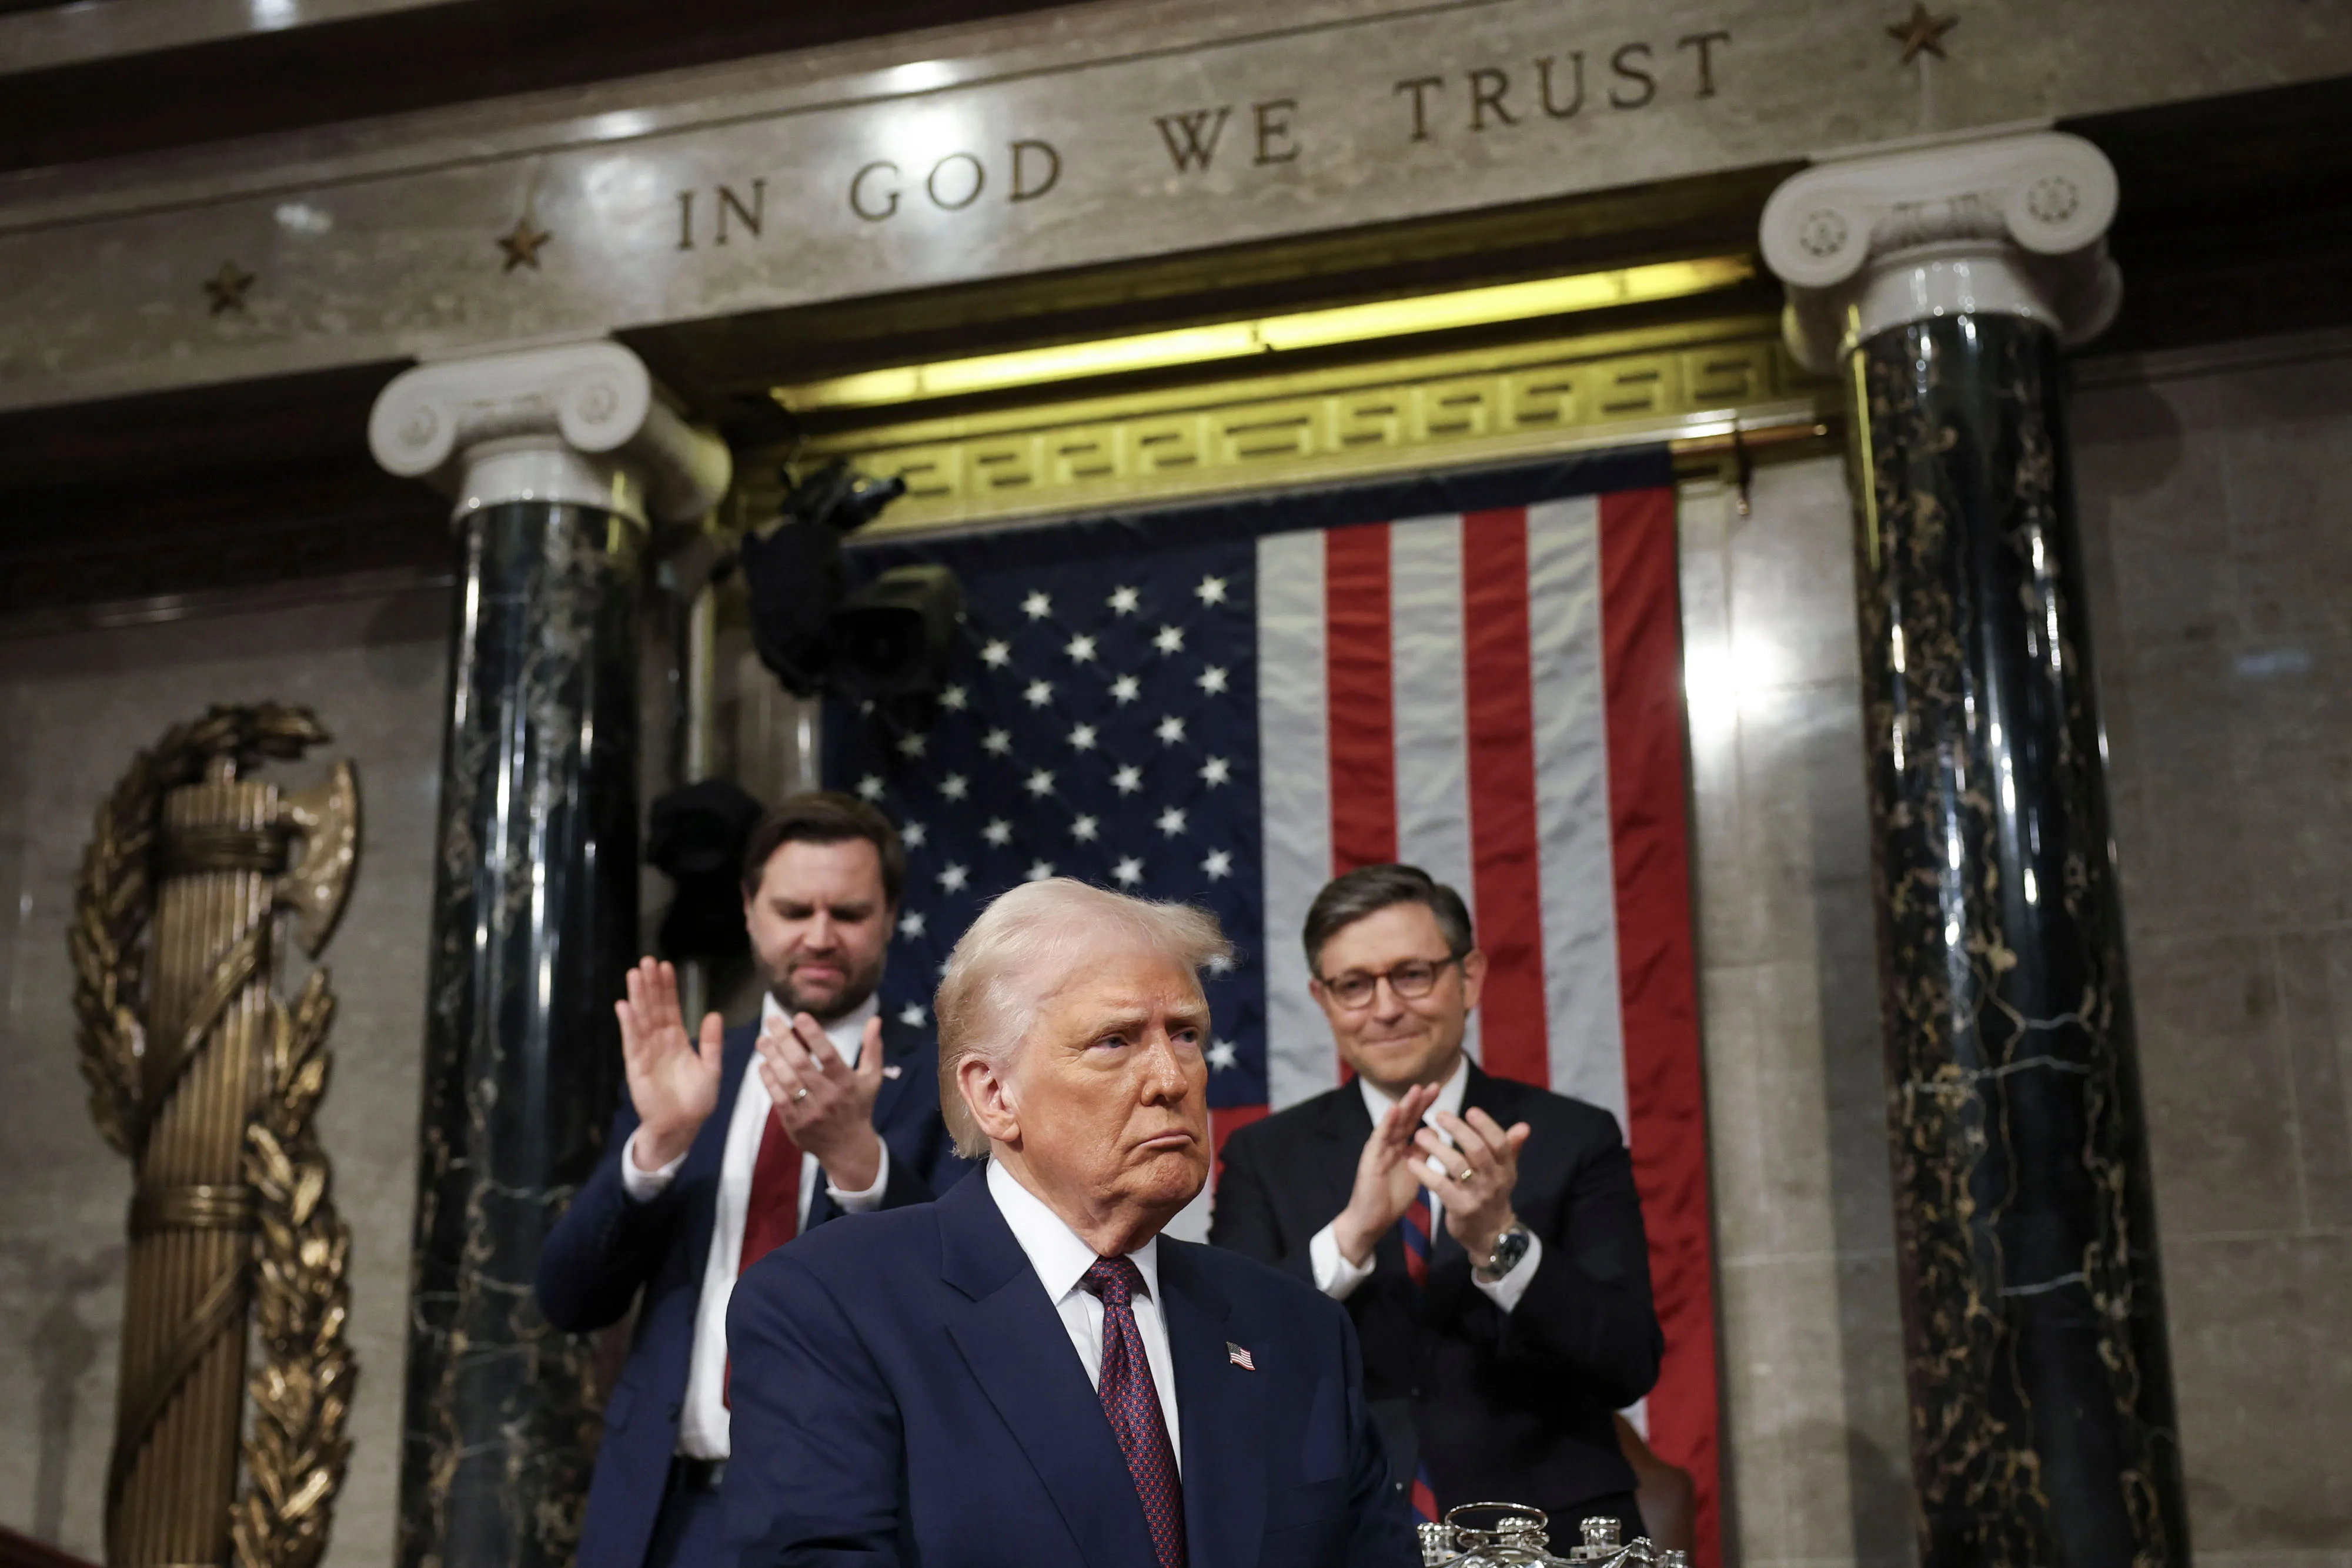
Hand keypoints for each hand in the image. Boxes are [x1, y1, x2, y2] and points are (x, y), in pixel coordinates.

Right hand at [618, 958, 724, 1170]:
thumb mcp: (711, 1068)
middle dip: (650, 985)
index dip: (668, 988)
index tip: (666, 966)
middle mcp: (660, 1041)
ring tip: (634, 974)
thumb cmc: (697, 1100)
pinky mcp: (636, 1066)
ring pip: (641, 1019)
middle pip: (654, 1007)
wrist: (682, 1126)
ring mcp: (646, 1052)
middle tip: (647, 961)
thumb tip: (715, 1014)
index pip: (671, 1007)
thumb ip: (712, 1042)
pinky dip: (628, 1024)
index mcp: (677, 1039)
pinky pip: (632, 1041)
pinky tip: (624, 1006)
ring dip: (637, 997)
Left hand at [757, 1011, 886, 1192]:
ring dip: (772, 1057)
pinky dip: (769, 1080)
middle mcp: (828, 1096)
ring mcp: (810, 1111)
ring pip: (786, 1080)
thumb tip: (875, 1019)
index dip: (813, 1034)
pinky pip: (778, 1098)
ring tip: (762, 1040)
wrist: (848, 1149)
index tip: (799, 1016)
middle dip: (784, 1039)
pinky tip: (763, 1064)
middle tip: (771, 1021)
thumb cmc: (859, 1106)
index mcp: (847, 1083)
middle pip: (802, 1064)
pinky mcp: (795, 1124)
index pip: (828, 1054)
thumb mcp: (872, 1078)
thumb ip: (872, 1048)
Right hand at [1329, 1081, 1443, 1266]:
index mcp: (1401, 1148)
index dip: (1426, 1106)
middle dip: (1418, 1101)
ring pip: (1393, 1124)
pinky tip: (1394, 1110)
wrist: (1371, 1221)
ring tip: (1416, 1090)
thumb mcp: (1415, 1173)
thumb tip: (1436, 1132)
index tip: (1439, 1090)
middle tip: (1433, 1085)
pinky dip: (1386, 1123)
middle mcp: (1389, 1145)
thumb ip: (1423, 1154)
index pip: (1415, 1122)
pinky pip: (1379, 1139)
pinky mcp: (1370, 1160)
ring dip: (1404, 1106)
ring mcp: (1378, 1150)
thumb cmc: (1391, 1198)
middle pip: (1405, 1118)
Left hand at [1415, 1108, 1531, 1263]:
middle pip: (1477, 1150)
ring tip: (1420, 1134)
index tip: (1469, 1111)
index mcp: (1506, 1168)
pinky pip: (1440, 1186)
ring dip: (1437, 1147)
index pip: (1499, 1142)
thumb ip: (1510, 1148)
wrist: (1490, 1236)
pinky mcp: (1460, 1208)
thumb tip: (1524, 1126)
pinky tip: (1412, 1161)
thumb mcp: (1504, 1173)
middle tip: (1439, 1115)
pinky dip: (1425, 1172)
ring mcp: (1477, 1196)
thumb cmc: (1493, 1196)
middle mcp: (1494, 1180)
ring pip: (1457, 1165)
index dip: (1486, 1125)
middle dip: (1458, 1129)